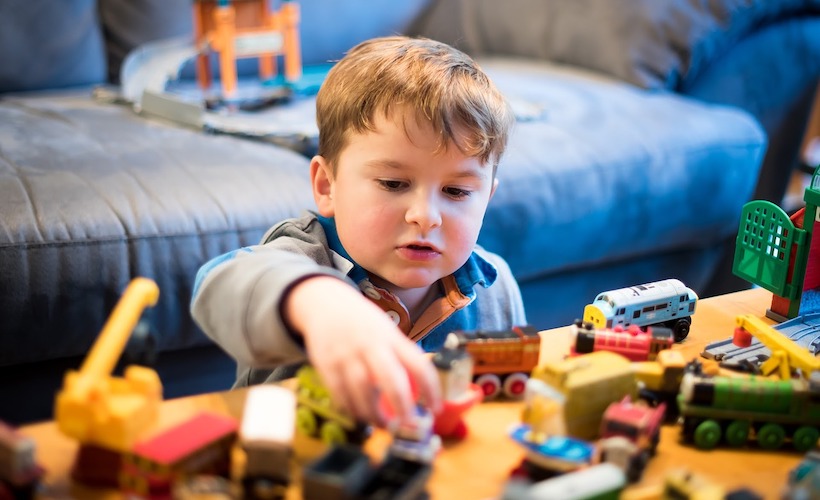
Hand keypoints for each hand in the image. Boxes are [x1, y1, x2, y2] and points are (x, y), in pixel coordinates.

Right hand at [284, 276, 440, 425]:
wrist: (325, 303)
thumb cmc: (362, 322)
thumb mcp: (386, 331)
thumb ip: (400, 357)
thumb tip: (419, 391)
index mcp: (392, 338)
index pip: (418, 365)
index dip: (430, 390)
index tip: (436, 409)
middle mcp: (371, 346)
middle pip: (390, 380)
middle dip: (402, 407)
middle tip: (408, 426)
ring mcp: (347, 355)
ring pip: (362, 392)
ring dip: (374, 415)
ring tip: (383, 425)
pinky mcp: (326, 364)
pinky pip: (340, 394)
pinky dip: (351, 409)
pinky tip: (359, 415)